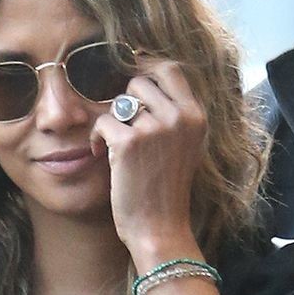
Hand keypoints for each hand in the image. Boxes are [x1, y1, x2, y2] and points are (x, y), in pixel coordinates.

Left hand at [89, 57, 207, 270]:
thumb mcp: (186, 146)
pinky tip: (102, 156)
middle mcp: (178, 117)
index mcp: (196, 116)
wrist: (160, 229)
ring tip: (115, 147)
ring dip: (112, 122)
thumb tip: (147, 76)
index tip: (131, 74)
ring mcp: (154, 128)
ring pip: (120, 102)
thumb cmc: (168, 191)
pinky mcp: (128, 142)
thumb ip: (175, 113)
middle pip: (139, 83)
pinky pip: (102, 122)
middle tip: (125, 131)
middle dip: (126, 104)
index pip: (170, 69)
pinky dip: (97, 139)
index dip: (147, 65)